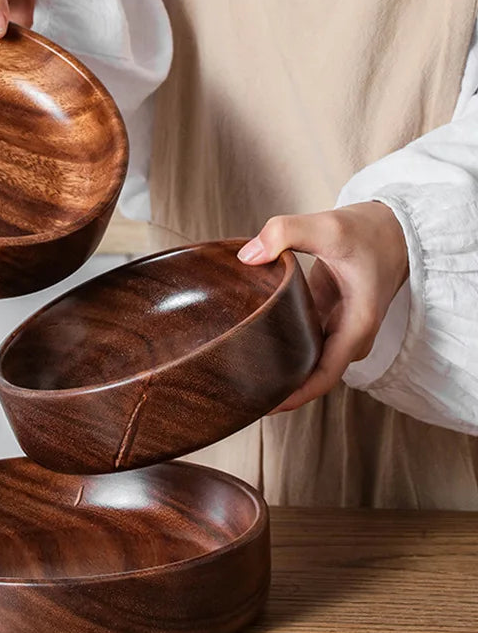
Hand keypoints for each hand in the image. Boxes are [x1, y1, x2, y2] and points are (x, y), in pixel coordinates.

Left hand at [237, 202, 408, 411]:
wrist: (394, 226)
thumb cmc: (369, 230)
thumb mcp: (328, 226)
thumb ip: (285, 232)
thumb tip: (248, 256)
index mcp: (357, 326)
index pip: (324, 377)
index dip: (295, 396)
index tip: (264, 406)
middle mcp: (350, 335)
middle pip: (312, 376)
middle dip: (279, 388)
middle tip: (238, 392)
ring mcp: (339, 329)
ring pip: (307, 360)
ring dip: (279, 369)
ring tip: (239, 375)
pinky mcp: (327, 318)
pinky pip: (304, 342)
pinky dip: (282, 346)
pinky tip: (253, 345)